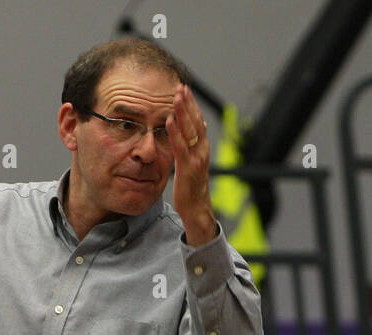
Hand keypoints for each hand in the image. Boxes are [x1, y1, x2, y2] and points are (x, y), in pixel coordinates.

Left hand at [166, 85, 215, 244]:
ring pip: (190, 131)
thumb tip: (197, 126)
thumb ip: (194, 144)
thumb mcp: (192, 163)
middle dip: (188, 104)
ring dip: (183, 113)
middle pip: (195, 122)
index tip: (184, 90)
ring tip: (176, 97)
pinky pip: (181, 147)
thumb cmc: (192, 189)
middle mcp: (202, 151)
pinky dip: (175, 133)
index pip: (197, 122)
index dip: (191, 105)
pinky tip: (169, 120)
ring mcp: (196, 159)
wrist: (197, 211)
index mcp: (202, 149)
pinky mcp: (188, 168)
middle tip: (181, 86)